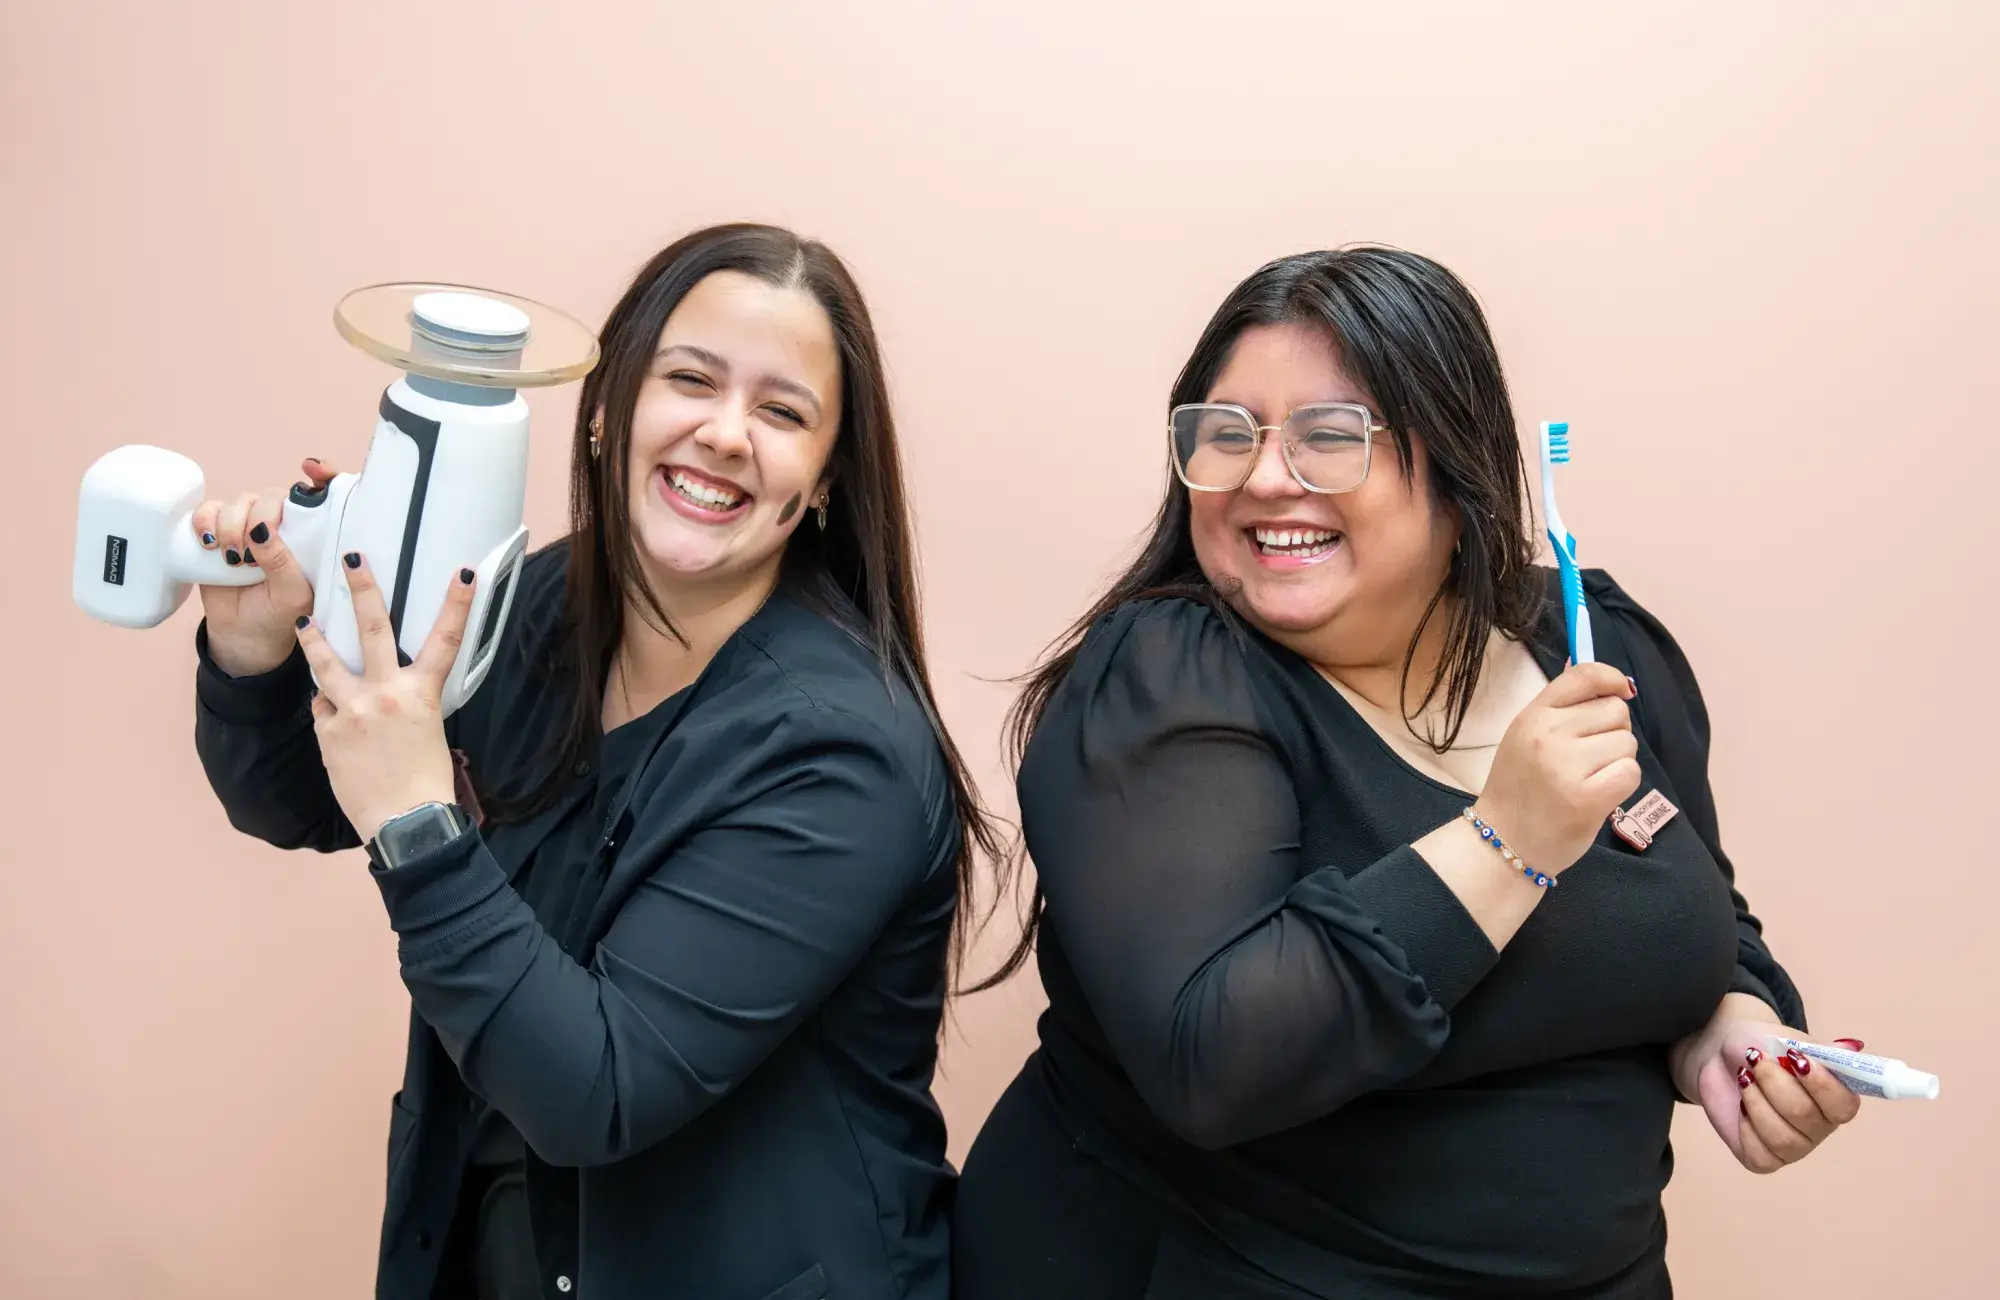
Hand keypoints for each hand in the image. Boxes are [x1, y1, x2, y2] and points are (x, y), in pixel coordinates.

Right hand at [195, 457, 338, 676]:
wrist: (244, 634)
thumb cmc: (280, 614)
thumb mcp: (291, 594)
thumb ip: (282, 562)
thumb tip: (262, 529)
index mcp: (312, 535)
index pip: (320, 495)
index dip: (321, 474)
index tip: (311, 469)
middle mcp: (282, 524)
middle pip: (273, 495)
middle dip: (260, 516)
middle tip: (251, 552)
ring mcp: (249, 525)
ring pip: (240, 501)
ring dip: (232, 524)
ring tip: (233, 559)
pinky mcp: (218, 531)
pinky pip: (209, 509)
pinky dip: (205, 521)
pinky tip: (209, 544)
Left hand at [295, 550, 475, 841]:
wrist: (406, 823)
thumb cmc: (426, 782)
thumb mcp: (429, 731)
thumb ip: (407, 702)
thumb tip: (385, 689)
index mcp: (421, 694)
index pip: (445, 640)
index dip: (457, 604)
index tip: (464, 573)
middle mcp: (385, 695)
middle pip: (373, 631)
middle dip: (364, 590)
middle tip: (353, 559)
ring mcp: (352, 711)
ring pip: (326, 663)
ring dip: (314, 638)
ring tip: (304, 620)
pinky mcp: (328, 733)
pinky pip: (321, 709)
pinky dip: (327, 710)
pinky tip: (334, 721)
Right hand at [1469, 661, 1639, 876]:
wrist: (1503, 841)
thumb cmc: (1520, 788)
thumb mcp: (1526, 737)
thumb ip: (1562, 710)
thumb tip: (1609, 682)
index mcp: (1533, 715)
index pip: (1584, 676)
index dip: (1613, 678)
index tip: (1623, 690)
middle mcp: (1548, 734)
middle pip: (1616, 711)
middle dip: (1613, 731)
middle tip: (1591, 757)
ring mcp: (1567, 766)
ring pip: (1627, 742)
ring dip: (1618, 760)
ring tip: (1591, 778)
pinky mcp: (1589, 798)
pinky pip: (1630, 772)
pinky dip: (1623, 783)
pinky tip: (1601, 793)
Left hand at [1671, 992, 1862, 1173]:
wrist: (1721, 1054)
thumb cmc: (1762, 1047)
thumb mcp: (1791, 1039)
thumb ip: (1821, 1050)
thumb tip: (1849, 1048)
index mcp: (1834, 1098)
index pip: (1844, 1105)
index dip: (1821, 1084)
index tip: (1794, 1057)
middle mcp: (1819, 1127)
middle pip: (1804, 1116)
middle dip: (1773, 1082)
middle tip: (1755, 1060)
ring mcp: (1794, 1147)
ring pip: (1782, 1138)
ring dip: (1756, 1101)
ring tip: (1744, 1079)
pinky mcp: (1763, 1159)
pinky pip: (1761, 1155)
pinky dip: (1746, 1127)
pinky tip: (1741, 1107)